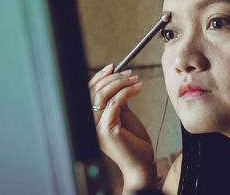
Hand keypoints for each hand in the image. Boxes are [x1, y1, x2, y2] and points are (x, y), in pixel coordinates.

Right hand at [88, 64, 155, 191]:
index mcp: (91, 118)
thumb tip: (117, 81)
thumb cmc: (133, 140)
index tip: (113, 67)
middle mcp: (89, 123)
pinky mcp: (107, 130)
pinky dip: (127, 92)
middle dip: (113, 77)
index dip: (99, 77)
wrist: (140, 162)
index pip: (88, 91)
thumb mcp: (122, 115)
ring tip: (136, 80)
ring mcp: (96, 127)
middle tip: (130, 74)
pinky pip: (114, 103)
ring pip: (102, 94)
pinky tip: (138, 88)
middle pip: (94, 90)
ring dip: (121, 82)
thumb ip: (116, 101)